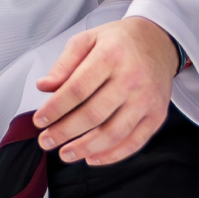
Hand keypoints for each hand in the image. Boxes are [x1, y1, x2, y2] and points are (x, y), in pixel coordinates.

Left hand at [33, 16, 178, 165]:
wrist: (158, 41)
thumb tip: (44, 86)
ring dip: (86, 148)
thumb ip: (64, 64)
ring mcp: (147, 98)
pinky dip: (113, 155)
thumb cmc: (118, 42)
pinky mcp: (157, 114)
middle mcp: (132, 77)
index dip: (55, 108)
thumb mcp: (87, 40)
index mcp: (111, 56)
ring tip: (66, 154)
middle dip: (65, 132)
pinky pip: (135, 141)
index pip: (77, 89)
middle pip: (94, 114)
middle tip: (46, 141)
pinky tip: (93, 158)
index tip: (39, 120)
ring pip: (114, 132)